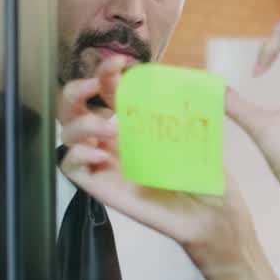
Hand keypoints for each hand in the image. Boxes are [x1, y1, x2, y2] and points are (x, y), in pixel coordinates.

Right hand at [59, 57, 253, 268]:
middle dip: (75, 91)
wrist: (213, 216)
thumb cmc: (207, 177)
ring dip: (80, 123)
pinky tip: (103, 154)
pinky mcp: (104, 189)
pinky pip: (69, 167)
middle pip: (73, 111)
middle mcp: (115, 144)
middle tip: (94, 86)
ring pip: (67, 136)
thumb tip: (180, 76)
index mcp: (134, 127)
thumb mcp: (196, 133)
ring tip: (109, 128)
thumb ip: (181, 107)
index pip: (105, 92)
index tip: (122, 63)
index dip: (105, 73)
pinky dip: (78, 154)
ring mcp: (107, 166)